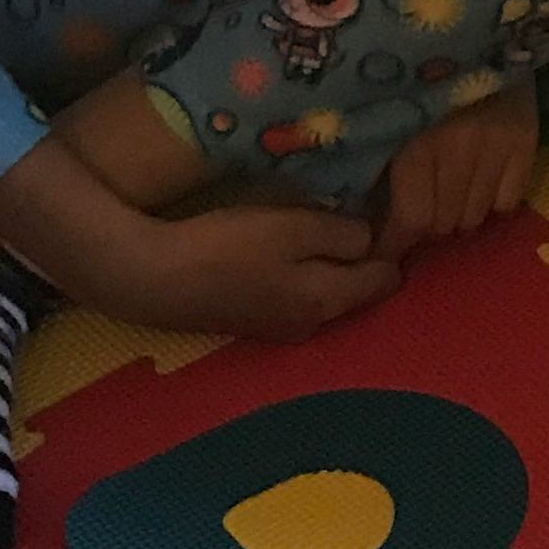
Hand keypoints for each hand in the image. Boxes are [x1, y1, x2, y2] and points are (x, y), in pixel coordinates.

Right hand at [134, 199, 403, 340]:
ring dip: (330, 270)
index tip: (395, 219)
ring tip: (327, 234)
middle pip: (354, 292)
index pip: (383, 281)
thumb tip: (373, 242)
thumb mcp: (293, 229)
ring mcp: (276, 329)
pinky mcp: (247, 322)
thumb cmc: (228, 247)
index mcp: (326, 302)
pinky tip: (285, 255)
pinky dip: (300, 278)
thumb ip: (342, 235)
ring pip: (323, 296)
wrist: (152, 279)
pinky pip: (293, 297)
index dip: (394, 250)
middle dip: (364, 263)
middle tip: (366, 220)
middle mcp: (308, 325)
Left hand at [376, 77, 539, 258]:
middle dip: (428, 222)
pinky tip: (484, 179)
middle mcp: (459, 151)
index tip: (386, 248)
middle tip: (422, 207)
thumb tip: (371, 217)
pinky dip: (494, 199)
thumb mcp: (389, 112)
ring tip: (452, 191)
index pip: (411, 220)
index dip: (395, 242)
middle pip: (444, 223)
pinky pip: (509, 201)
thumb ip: (381, 161)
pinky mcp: (527, 141)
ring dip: (460, 212)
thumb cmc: (422, 70)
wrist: (480, 24)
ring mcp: (497, 147)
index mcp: (416, 145)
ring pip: (476, 216)